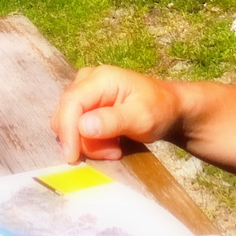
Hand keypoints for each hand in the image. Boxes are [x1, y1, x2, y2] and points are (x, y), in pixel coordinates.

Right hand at [52, 65, 179, 162]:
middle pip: (66, 113)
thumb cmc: (159, 109)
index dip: (68, 130)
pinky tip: (111, 144)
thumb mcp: (141, 117)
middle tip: (112, 152)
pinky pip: (76, 126)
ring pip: (69, 123)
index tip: (72, 157)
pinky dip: (90, 141)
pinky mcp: (85, 105)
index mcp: (101, 78)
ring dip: (89, 143)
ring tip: (115, 148)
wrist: (169, 108)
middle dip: (83, 139)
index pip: (72, 102)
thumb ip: (112, 121)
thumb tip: (83, 127)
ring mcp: (84, 92)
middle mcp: (87, 81)